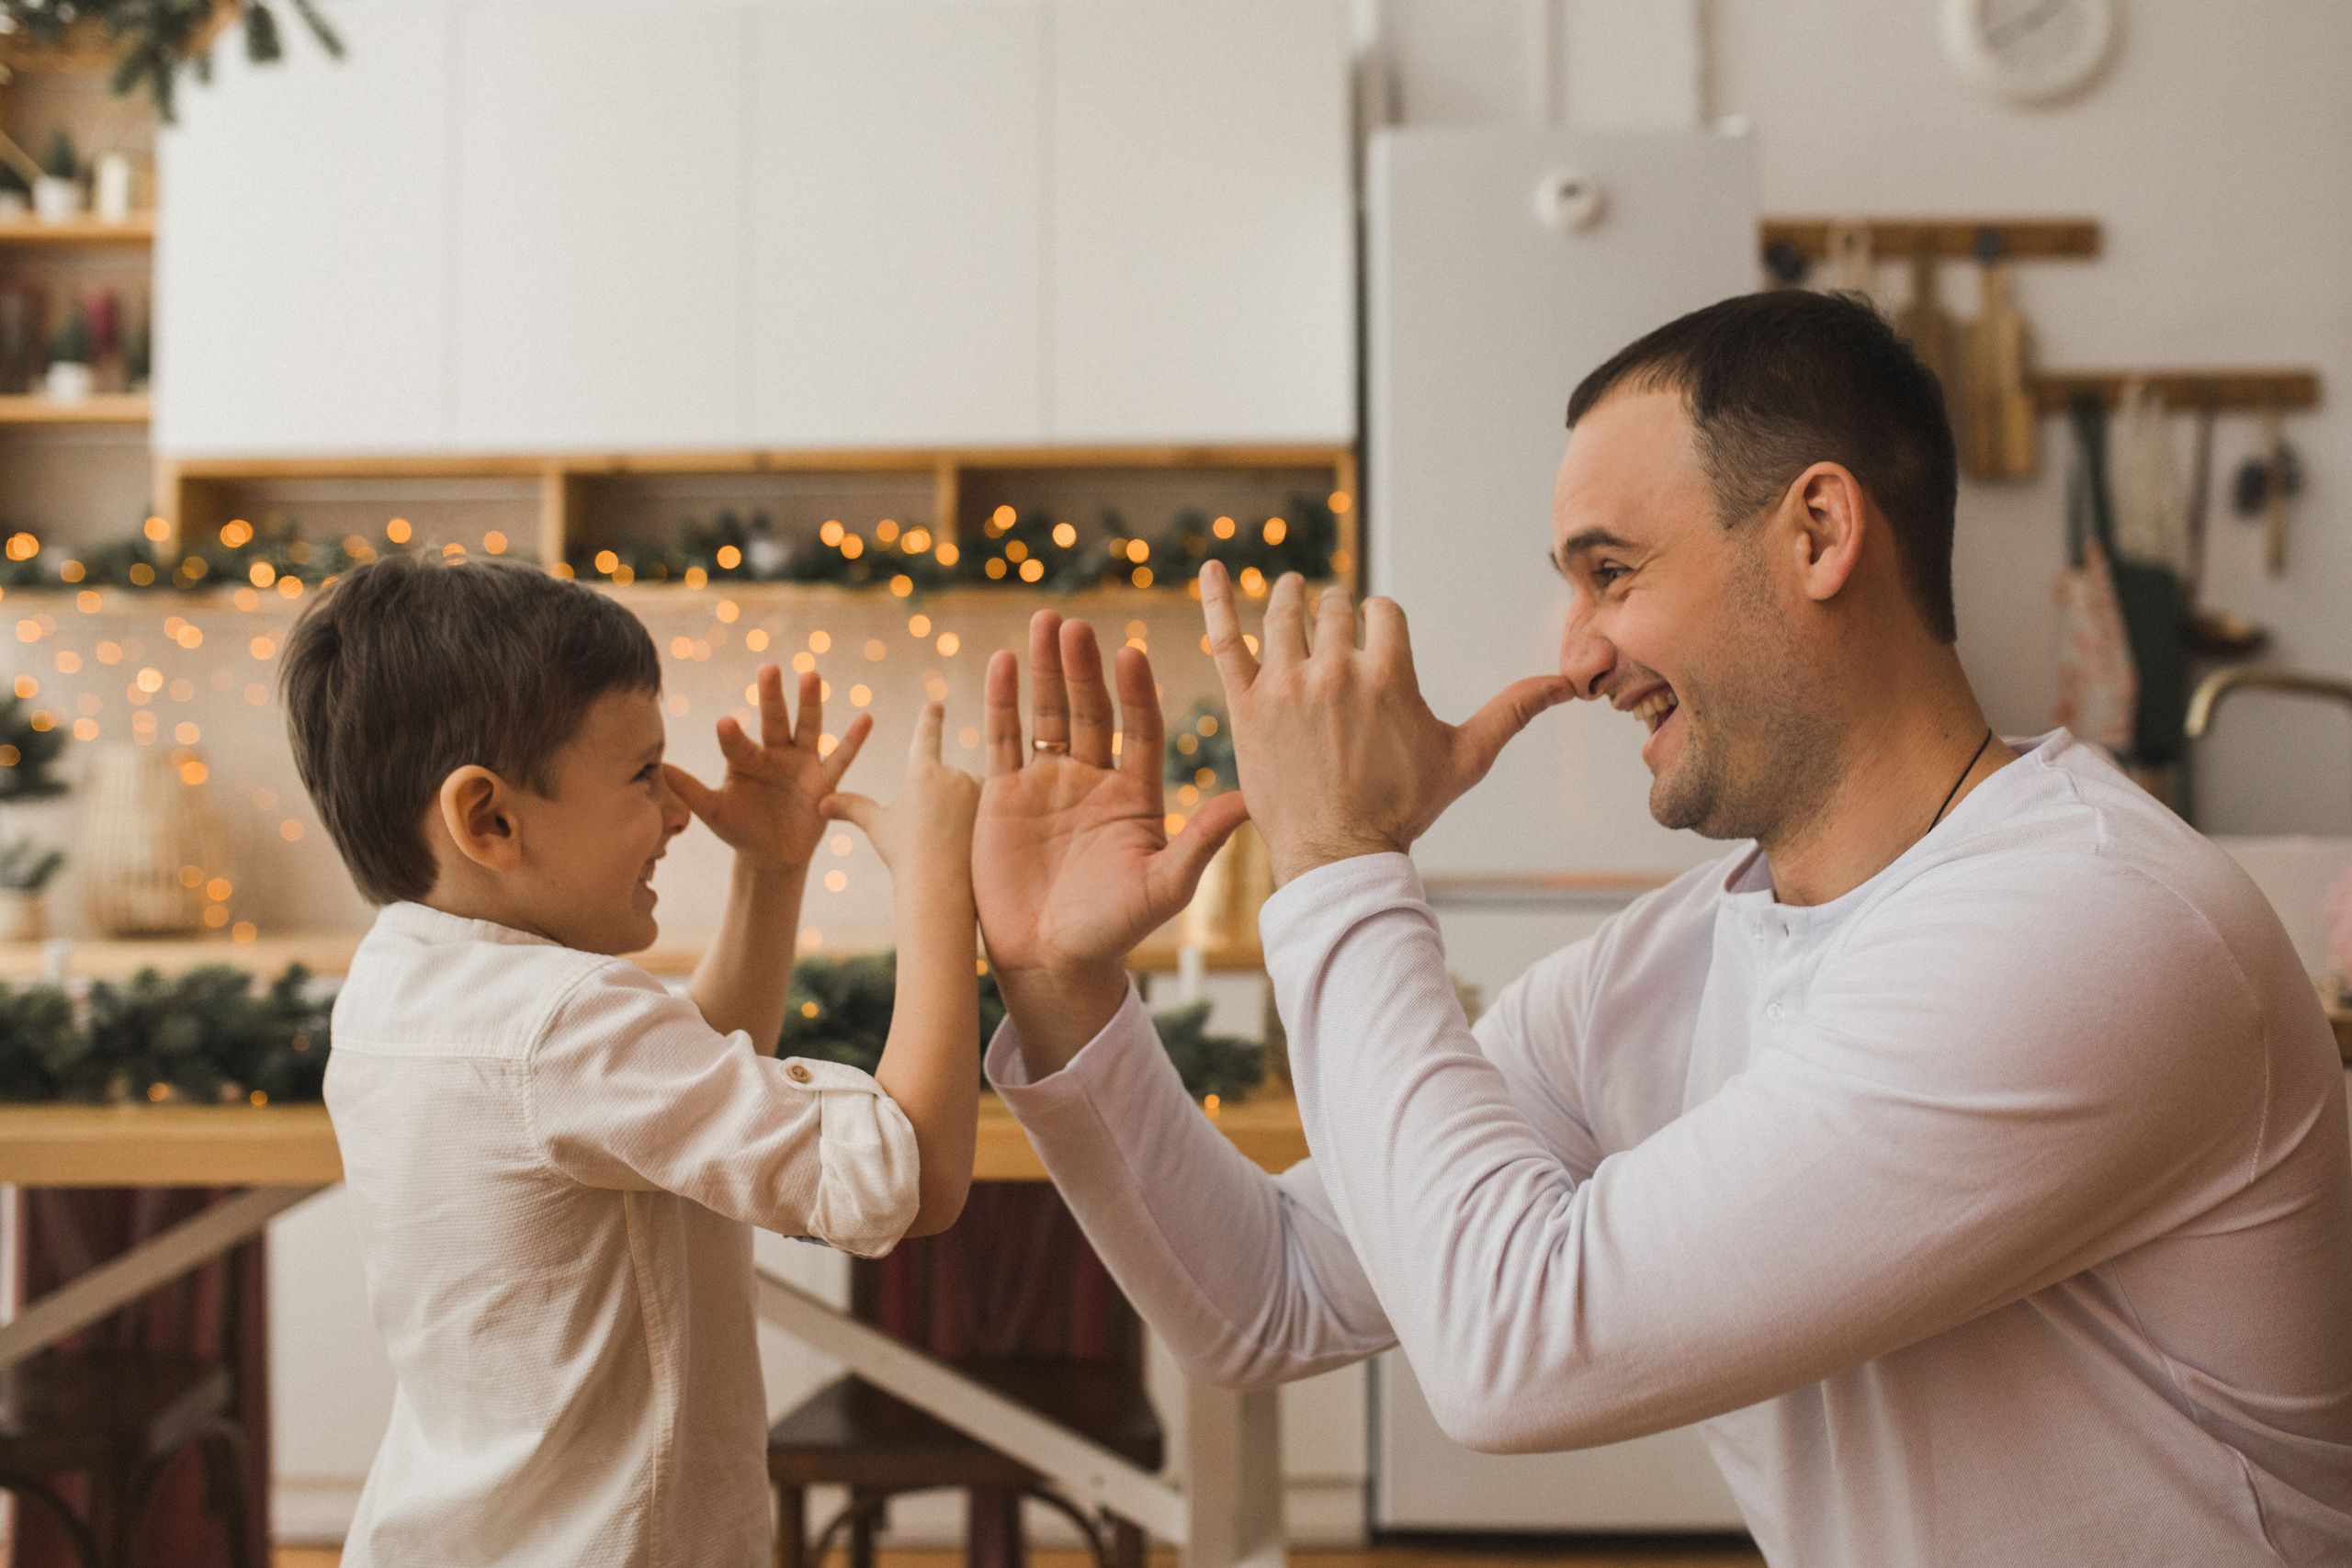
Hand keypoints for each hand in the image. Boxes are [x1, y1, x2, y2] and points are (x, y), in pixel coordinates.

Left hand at [666, 665, 870, 873]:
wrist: (772, 854)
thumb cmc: (740, 828)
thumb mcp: (713, 812)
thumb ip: (691, 790)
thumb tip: (661, 767)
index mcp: (745, 758)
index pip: (736, 742)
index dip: (731, 735)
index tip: (725, 724)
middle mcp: (774, 753)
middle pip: (773, 719)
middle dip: (772, 695)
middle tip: (769, 668)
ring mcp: (801, 763)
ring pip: (807, 728)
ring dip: (810, 703)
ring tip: (811, 676)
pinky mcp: (824, 780)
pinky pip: (840, 758)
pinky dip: (853, 740)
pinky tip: (866, 718)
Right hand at [819, 702, 979, 878]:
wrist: (940, 886)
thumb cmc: (904, 856)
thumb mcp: (878, 828)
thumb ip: (852, 808)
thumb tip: (820, 802)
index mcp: (922, 772)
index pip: (926, 736)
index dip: (930, 719)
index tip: (936, 704)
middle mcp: (954, 773)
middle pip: (947, 782)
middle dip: (941, 804)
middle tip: (934, 834)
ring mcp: (979, 791)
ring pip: (970, 797)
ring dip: (962, 813)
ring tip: (954, 843)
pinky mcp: (997, 810)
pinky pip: (991, 812)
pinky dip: (981, 824)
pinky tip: (973, 843)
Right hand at [972, 612, 1248, 1067]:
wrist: (1051, 961)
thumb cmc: (1114, 930)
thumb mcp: (1163, 887)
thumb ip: (1200, 843)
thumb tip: (1248, 802)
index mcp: (1135, 793)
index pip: (1138, 727)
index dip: (1135, 691)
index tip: (1131, 653)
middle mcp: (1092, 779)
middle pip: (1088, 709)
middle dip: (1083, 667)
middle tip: (1078, 625)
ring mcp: (1046, 783)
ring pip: (1046, 712)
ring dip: (1045, 668)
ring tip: (1045, 621)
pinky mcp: (1003, 795)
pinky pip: (1004, 738)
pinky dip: (1002, 700)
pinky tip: (1004, 662)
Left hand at [1200, 563, 1570, 884]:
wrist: (1338, 857)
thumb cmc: (1404, 811)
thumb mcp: (1465, 758)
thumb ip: (1513, 711)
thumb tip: (1570, 683)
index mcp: (1387, 675)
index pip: (1382, 612)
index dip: (1380, 619)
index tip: (1376, 633)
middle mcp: (1335, 671)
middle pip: (1334, 609)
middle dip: (1338, 611)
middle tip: (1334, 622)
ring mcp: (1285, 686)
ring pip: (1284, 615)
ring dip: (1291, 597)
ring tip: (1293, 592)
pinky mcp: (1245, 706)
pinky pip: (1225, 639)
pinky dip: (1217, 599)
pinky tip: (1211, 569)